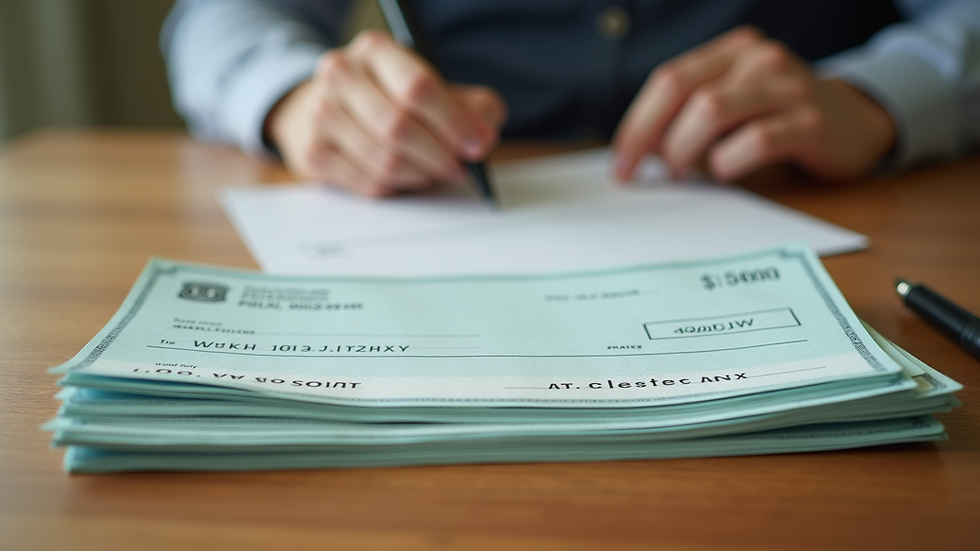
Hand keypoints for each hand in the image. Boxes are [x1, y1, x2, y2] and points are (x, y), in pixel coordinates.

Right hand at [265, 30, 505, 196]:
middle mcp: (341, 74)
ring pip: (385, 161)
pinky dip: (396, 188)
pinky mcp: (312, 152)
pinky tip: (406, 178)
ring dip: (421, 175)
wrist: (321, 106)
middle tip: (460, 168)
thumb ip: (467, 105)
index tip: (478, 144)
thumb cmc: (386, 97)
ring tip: (435, 173)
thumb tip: (484, 134)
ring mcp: (320, 113)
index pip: (418, 87)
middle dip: (439, 155)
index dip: (454, 121)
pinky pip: (368, 182)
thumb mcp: (428, 86)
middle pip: (399, 127)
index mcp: (375, 50)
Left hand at [613, 27, 895, 181]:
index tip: (621, 164)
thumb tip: (641, 150)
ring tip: (686, 174)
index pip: (668, 80)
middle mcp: (759, 58)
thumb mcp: (733, 109)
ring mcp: (788, 86)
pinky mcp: (811, 121)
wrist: (856, 123)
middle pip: (683, 91)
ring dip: (686, 150)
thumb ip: (688, 120)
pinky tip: (726, 172)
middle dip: (652, 138)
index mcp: (733, 51)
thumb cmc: (780, 120)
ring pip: (711, 110)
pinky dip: (729, 161)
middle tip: (648, 175)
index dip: (637, 124)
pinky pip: (756, 139)